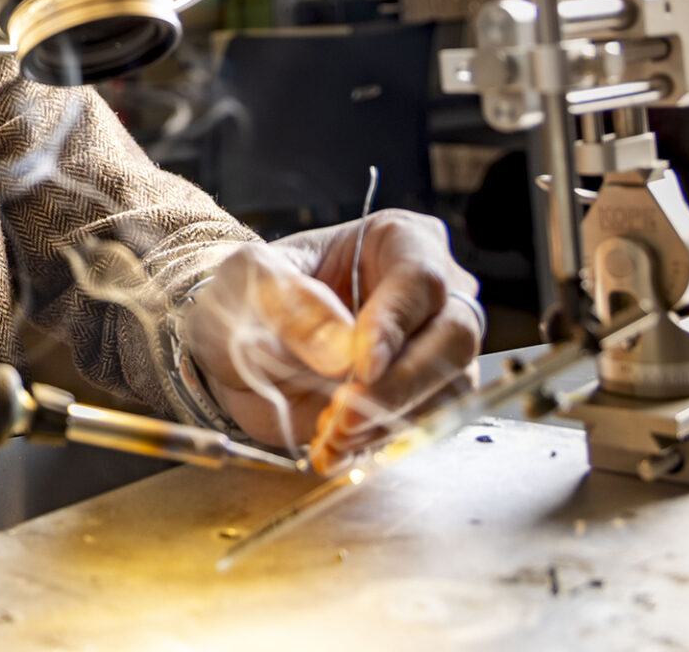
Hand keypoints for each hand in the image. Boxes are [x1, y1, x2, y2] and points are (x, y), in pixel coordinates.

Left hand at [176, 211, 483, 469]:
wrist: (236, 343)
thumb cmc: (248, 293)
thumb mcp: (250, 281)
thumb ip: (291, 305)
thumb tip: (342, 352)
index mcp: (396, 240)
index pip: (420, 279)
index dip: (395, 324)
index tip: (360, 365)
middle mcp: (429, 293)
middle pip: (453, 337)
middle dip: (401, 383)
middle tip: (347, 412)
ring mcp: (432, 347)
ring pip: (448, 389)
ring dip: (390, 420)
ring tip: (330, 433)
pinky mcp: (423, 396)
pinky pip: (426, 426)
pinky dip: (380, 443)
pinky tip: (335, 447)